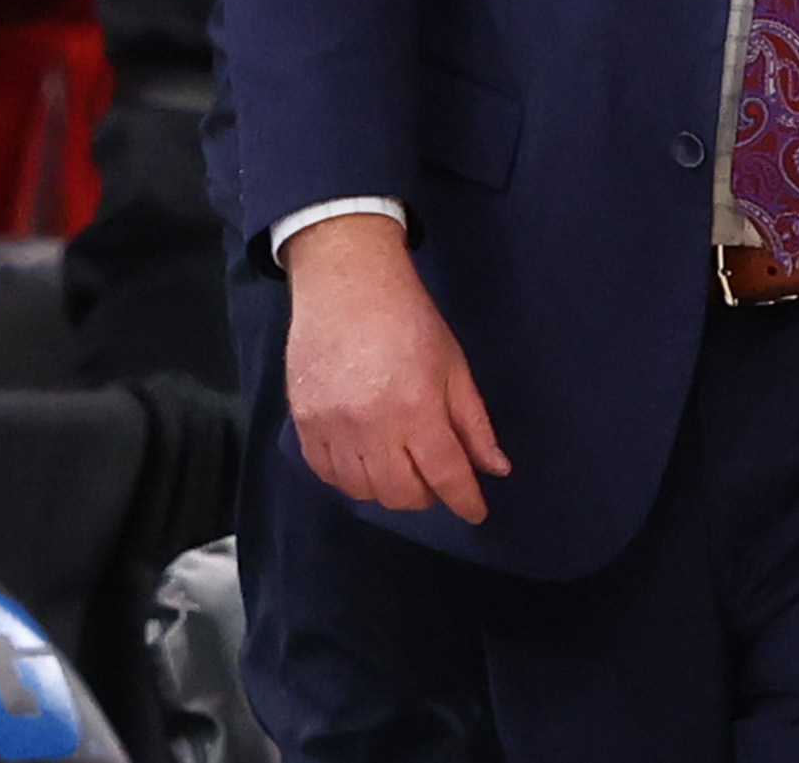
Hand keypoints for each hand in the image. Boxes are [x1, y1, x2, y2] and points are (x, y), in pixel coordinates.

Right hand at [283, 214, 511, 521]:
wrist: (347, 285)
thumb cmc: (411, 319)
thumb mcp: (454, 365)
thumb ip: (473, 423)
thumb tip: (496, 468)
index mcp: (416, 408)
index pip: (444, 474)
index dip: (464, 500)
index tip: (477, 512)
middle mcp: (371, 427)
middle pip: (400, 493)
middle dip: (426, 496)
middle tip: (438, 481)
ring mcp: (331, 428)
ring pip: (361, 491)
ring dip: (388, 490)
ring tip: (403, 468)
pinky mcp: (303, 424)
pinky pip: (325, 474)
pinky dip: (349, 480)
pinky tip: (365, 463)